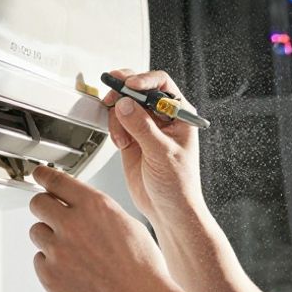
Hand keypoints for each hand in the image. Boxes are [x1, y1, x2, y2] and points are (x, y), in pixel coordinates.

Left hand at [28, 165, 180, 291]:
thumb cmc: (142, 268)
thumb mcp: (126, 223)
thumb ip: (97, 211)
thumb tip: (79, 205)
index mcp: (94, 206)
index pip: (56, 180)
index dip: (44, 175)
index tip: (38, 174)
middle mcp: (72, 224)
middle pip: (38, 203)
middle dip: (45, 208)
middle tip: (53, 217)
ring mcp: (58, 250)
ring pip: (37, 232)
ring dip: (49, 238)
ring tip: (74, 254)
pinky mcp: (50, 275)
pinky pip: (40, 261)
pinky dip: (52, 264)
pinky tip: (74, 272)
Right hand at [101, 69, 207, 226]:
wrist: (168, 211)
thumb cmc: (179, 185)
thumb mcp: (162, 154)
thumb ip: (143, 128)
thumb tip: (126, 105)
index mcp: (180, 115)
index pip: (162, 84)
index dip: (144, 80)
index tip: (129, 85)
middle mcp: (163, 118)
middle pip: (140, 90)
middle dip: (124, 91)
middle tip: (111, 94)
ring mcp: (146, 128)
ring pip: (125, 105)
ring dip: (117, 115)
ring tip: (122, 136)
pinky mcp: (132, 139)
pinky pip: (117, 122)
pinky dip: (114, 128)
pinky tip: (121, 143)